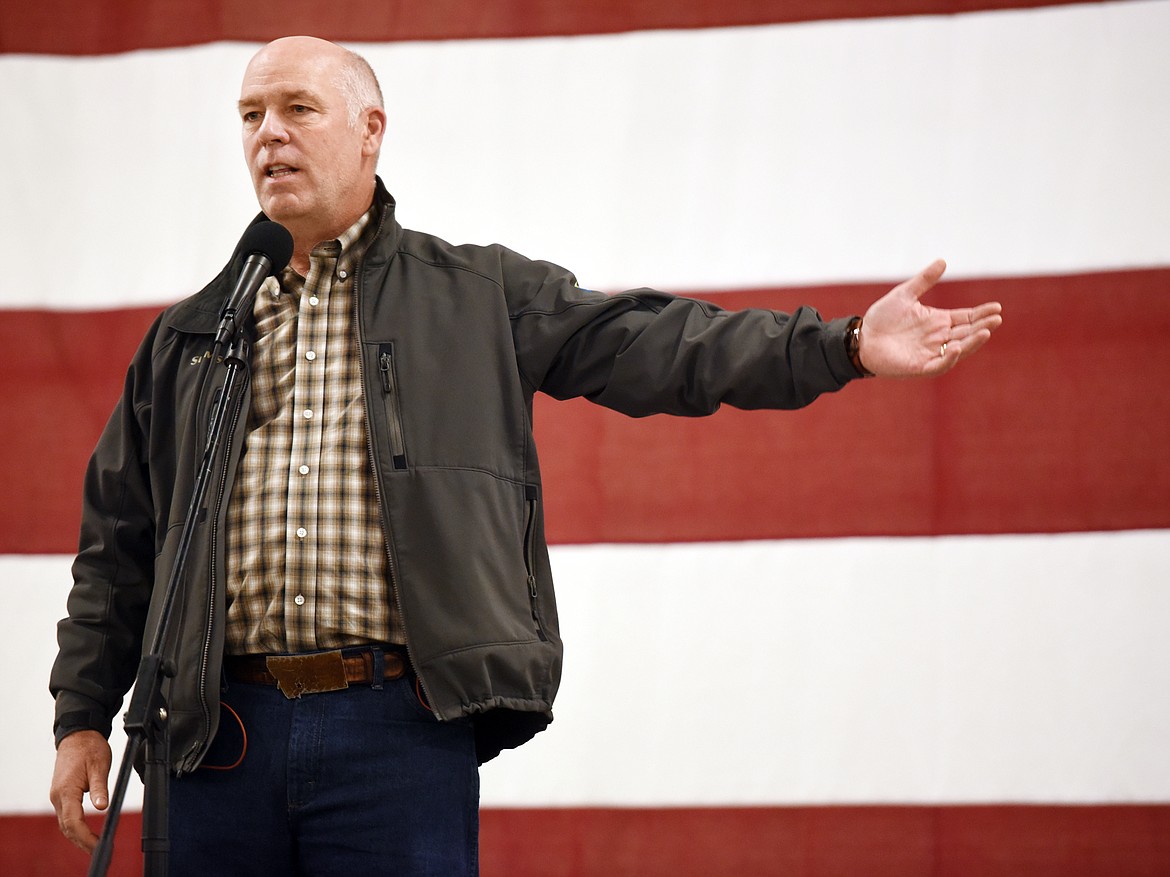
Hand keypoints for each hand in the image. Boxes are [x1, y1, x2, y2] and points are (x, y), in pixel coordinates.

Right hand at [49, 730, 111, 852]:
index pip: (73, 821)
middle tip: (100, 853)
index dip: (86, 837)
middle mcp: (58, 796)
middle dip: (83, 842)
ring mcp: (58, 796)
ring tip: (95, 848)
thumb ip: (100, 787)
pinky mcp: (62, 794)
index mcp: (66, 790)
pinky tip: (86, 834)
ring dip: (79, 837)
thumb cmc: (89, 748)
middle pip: (68, 827)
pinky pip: (67, 816)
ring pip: (66, 824)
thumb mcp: (100, 765)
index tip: (99, 846)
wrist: (78, 736)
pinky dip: (76, 828)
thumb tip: (102, 807)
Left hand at [857, 259, 1002, 377]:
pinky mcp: (919, 367)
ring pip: (959, 349)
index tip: (997, 307)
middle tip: (996, 319)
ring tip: (985, 332)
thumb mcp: (904, 294)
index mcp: (938, 322)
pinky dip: (949, 358)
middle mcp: (938, 338)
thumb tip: (943, 260)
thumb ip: (924, 280)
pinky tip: (956, 348)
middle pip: (967, 333)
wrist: (861, 338)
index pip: (967, 318)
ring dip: (972, 342)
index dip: (982, 314)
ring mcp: (930, 353)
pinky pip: (939, 365)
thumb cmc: (882, 318)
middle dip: (983, 327)